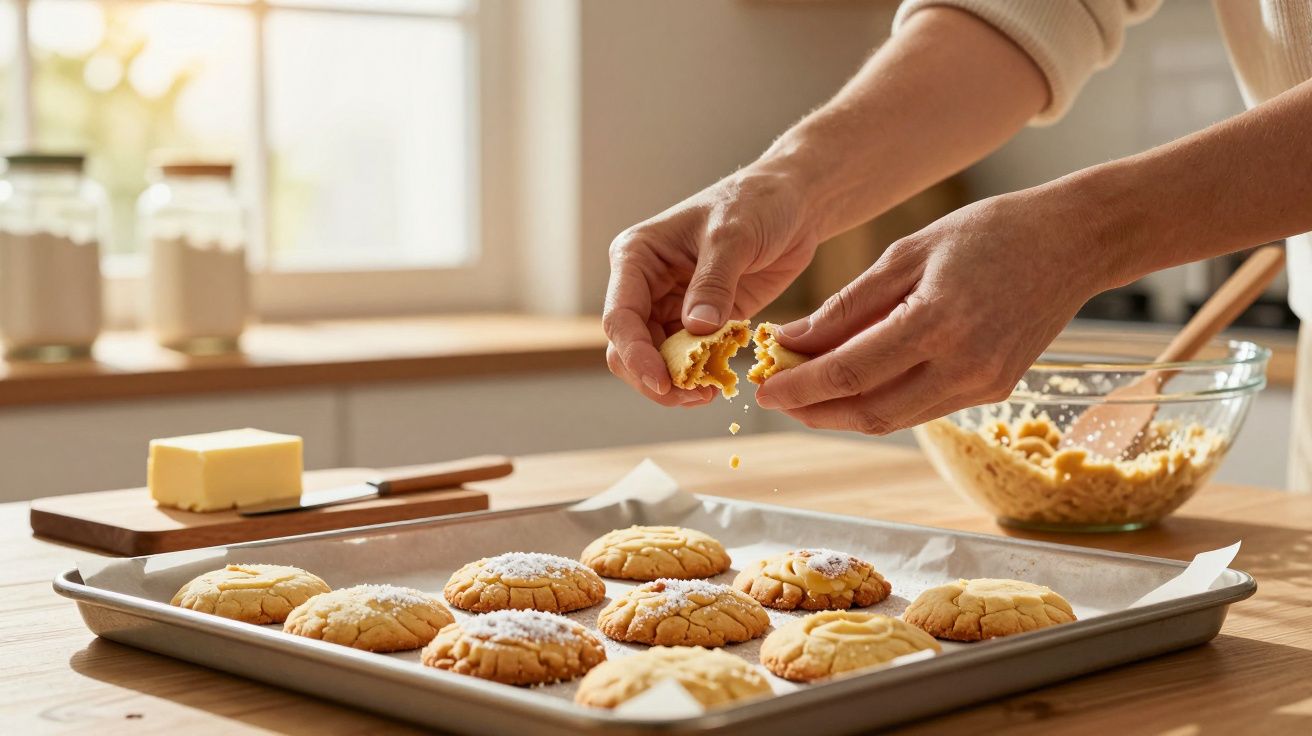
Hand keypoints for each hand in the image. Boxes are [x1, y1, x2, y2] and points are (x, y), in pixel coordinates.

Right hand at [604, 164, 820, 405]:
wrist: (791, 205)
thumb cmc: (756, 204)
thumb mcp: (733, 236)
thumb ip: (714, 282)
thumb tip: (696, 329)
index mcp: (637, 257)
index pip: (620, 315)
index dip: (635, 354)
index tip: (662, 382)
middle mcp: (645, 285)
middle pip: (629, 347)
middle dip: (654, 377)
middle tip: (693, 396)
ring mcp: (671, 307)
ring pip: (656, 360)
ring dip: (677, 383)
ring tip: (708, 394)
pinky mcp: (700, 324)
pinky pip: (688, 360)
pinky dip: (699, 377)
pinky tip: (718, 383)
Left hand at [755, 189, 1106, 432]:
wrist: (1073, 242)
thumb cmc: (988, 233)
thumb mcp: (907, 254)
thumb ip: (848, 305)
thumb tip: (792, 341)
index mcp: (936, 322)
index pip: (849, 372)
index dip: (800, 386)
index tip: (764, 386)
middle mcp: (963, 365)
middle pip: (868, 412)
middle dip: (814, 410)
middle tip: (776, 398)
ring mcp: (983, 385)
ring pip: (894, 419)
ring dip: (844, 413)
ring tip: (806, 395)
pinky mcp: (994, 390)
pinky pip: (922, 408)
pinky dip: (881, 402)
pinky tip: (854, 386)